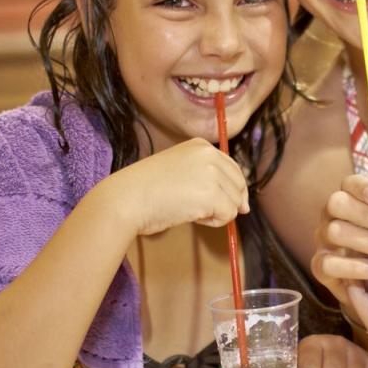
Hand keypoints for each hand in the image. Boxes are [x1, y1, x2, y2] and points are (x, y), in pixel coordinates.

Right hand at [106, 138, 249, 235]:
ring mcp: (211, 173)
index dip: (231, 188)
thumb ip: (205, 177)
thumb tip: (242, 203)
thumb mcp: (179, 170)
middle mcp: (209, 154)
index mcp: (200, 146)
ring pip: (235, 201)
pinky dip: (214, 222)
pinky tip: (192, 217)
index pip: (232, 168)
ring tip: (190, 210)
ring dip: (217, 212)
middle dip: (227, 201)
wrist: (126, 199)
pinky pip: (228, 215)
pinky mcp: (211, 195)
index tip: (223, 202)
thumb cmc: (145, 190)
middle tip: (203, 211)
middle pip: (239, 184)